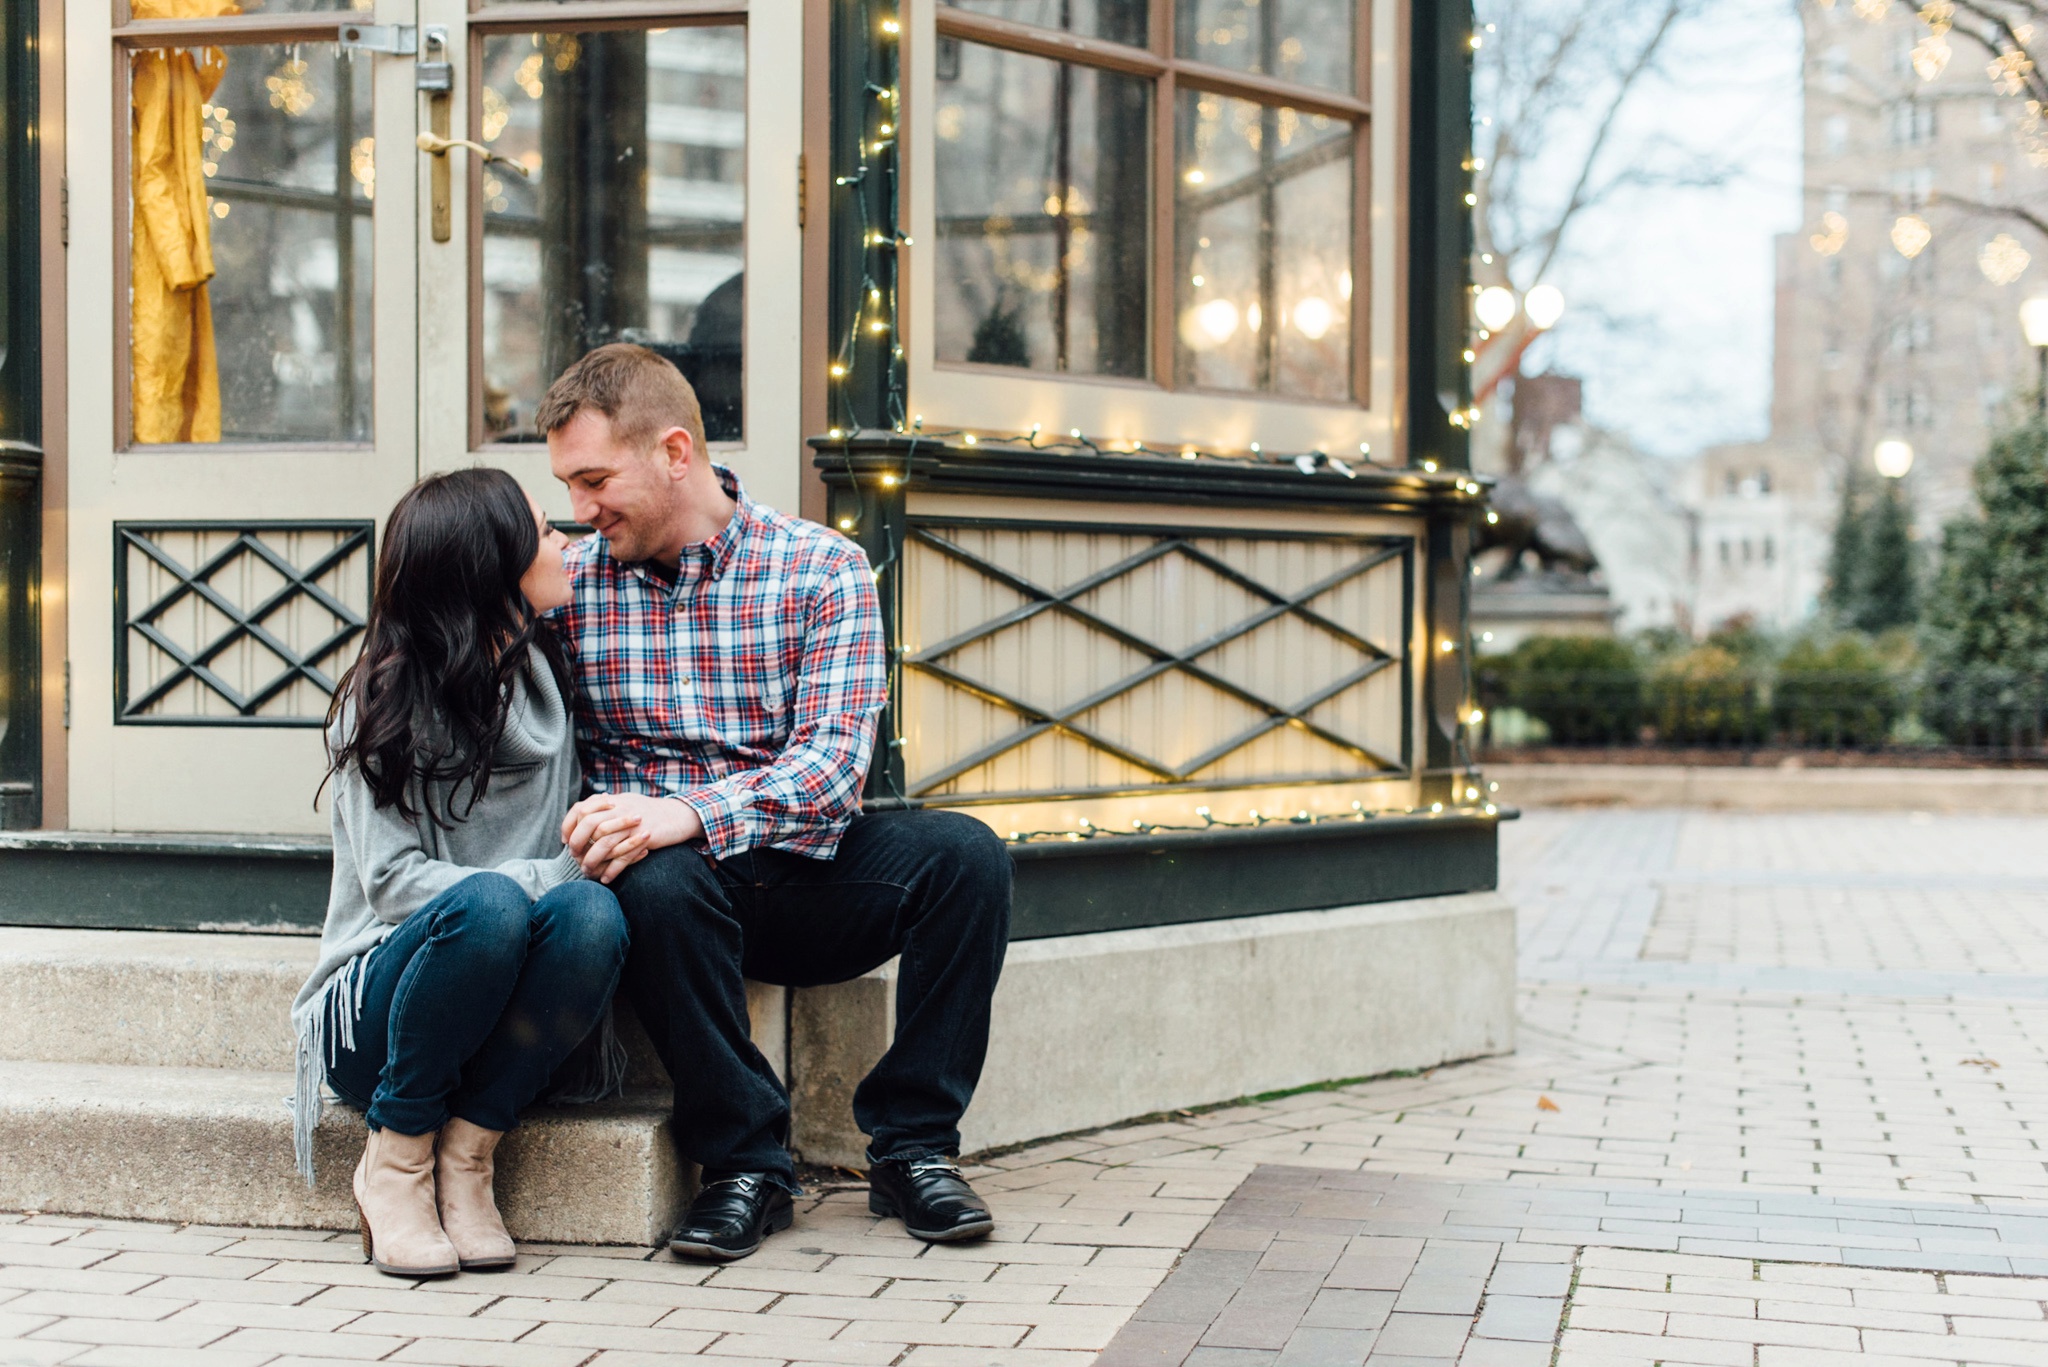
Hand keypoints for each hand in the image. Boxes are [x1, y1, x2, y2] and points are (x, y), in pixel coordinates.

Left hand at [562, 792, 704, 882]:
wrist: (676, 815)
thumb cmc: (647, 812)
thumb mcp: (623, 802)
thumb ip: (603, 806)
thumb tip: (579, 812)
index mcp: (612, 801)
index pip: (581, 809)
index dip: (569, 825)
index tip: (565, 840)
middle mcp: (620, 809)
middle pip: (589, 824)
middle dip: (577, 843)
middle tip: (574, 856)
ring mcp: (632, 824)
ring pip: (605, 843)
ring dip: (593, 860)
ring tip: (587, 871)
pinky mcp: (644, 838)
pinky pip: (623, 857)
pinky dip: (612, 870)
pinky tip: (605, 878)